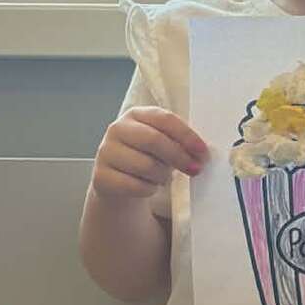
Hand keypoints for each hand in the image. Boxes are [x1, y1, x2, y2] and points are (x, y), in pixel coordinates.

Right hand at [91, 109, 208, 200]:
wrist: (118, 179)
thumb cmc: (147, 157)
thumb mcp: (162, 143)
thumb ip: (179, 142)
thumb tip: (202, 154)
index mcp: (136, 115)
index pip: (164, 118)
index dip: (186, 135)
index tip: (203, 152)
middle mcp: (117, 129)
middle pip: (154, 140)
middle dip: (179, 157)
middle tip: (195, 169)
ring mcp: (106, 152)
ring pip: (146, 166)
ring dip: (163, 176)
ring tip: (163, 177)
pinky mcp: (101, 176)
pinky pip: (135, 186)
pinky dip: (149, 189)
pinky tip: (149, 186)